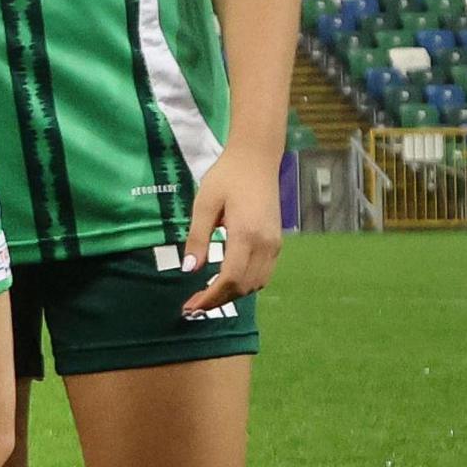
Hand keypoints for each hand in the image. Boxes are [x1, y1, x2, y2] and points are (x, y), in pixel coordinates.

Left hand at [178, 147, 284, 314]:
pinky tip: (225, 281)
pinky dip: (245, 283)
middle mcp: (266, 244)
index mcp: (246, 234)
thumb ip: (197, 238)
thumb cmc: (226, 178)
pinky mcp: (277, 242)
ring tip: (206, 296)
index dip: (210, 297)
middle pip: (244, 286)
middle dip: (219, 300)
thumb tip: (190, 269)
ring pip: (256, 283)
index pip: (230, 278)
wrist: (256, 159)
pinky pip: (263, 273)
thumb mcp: (203, 204)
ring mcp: (275, 244)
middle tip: (193, 306)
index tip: (191, 307)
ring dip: (233, 294)